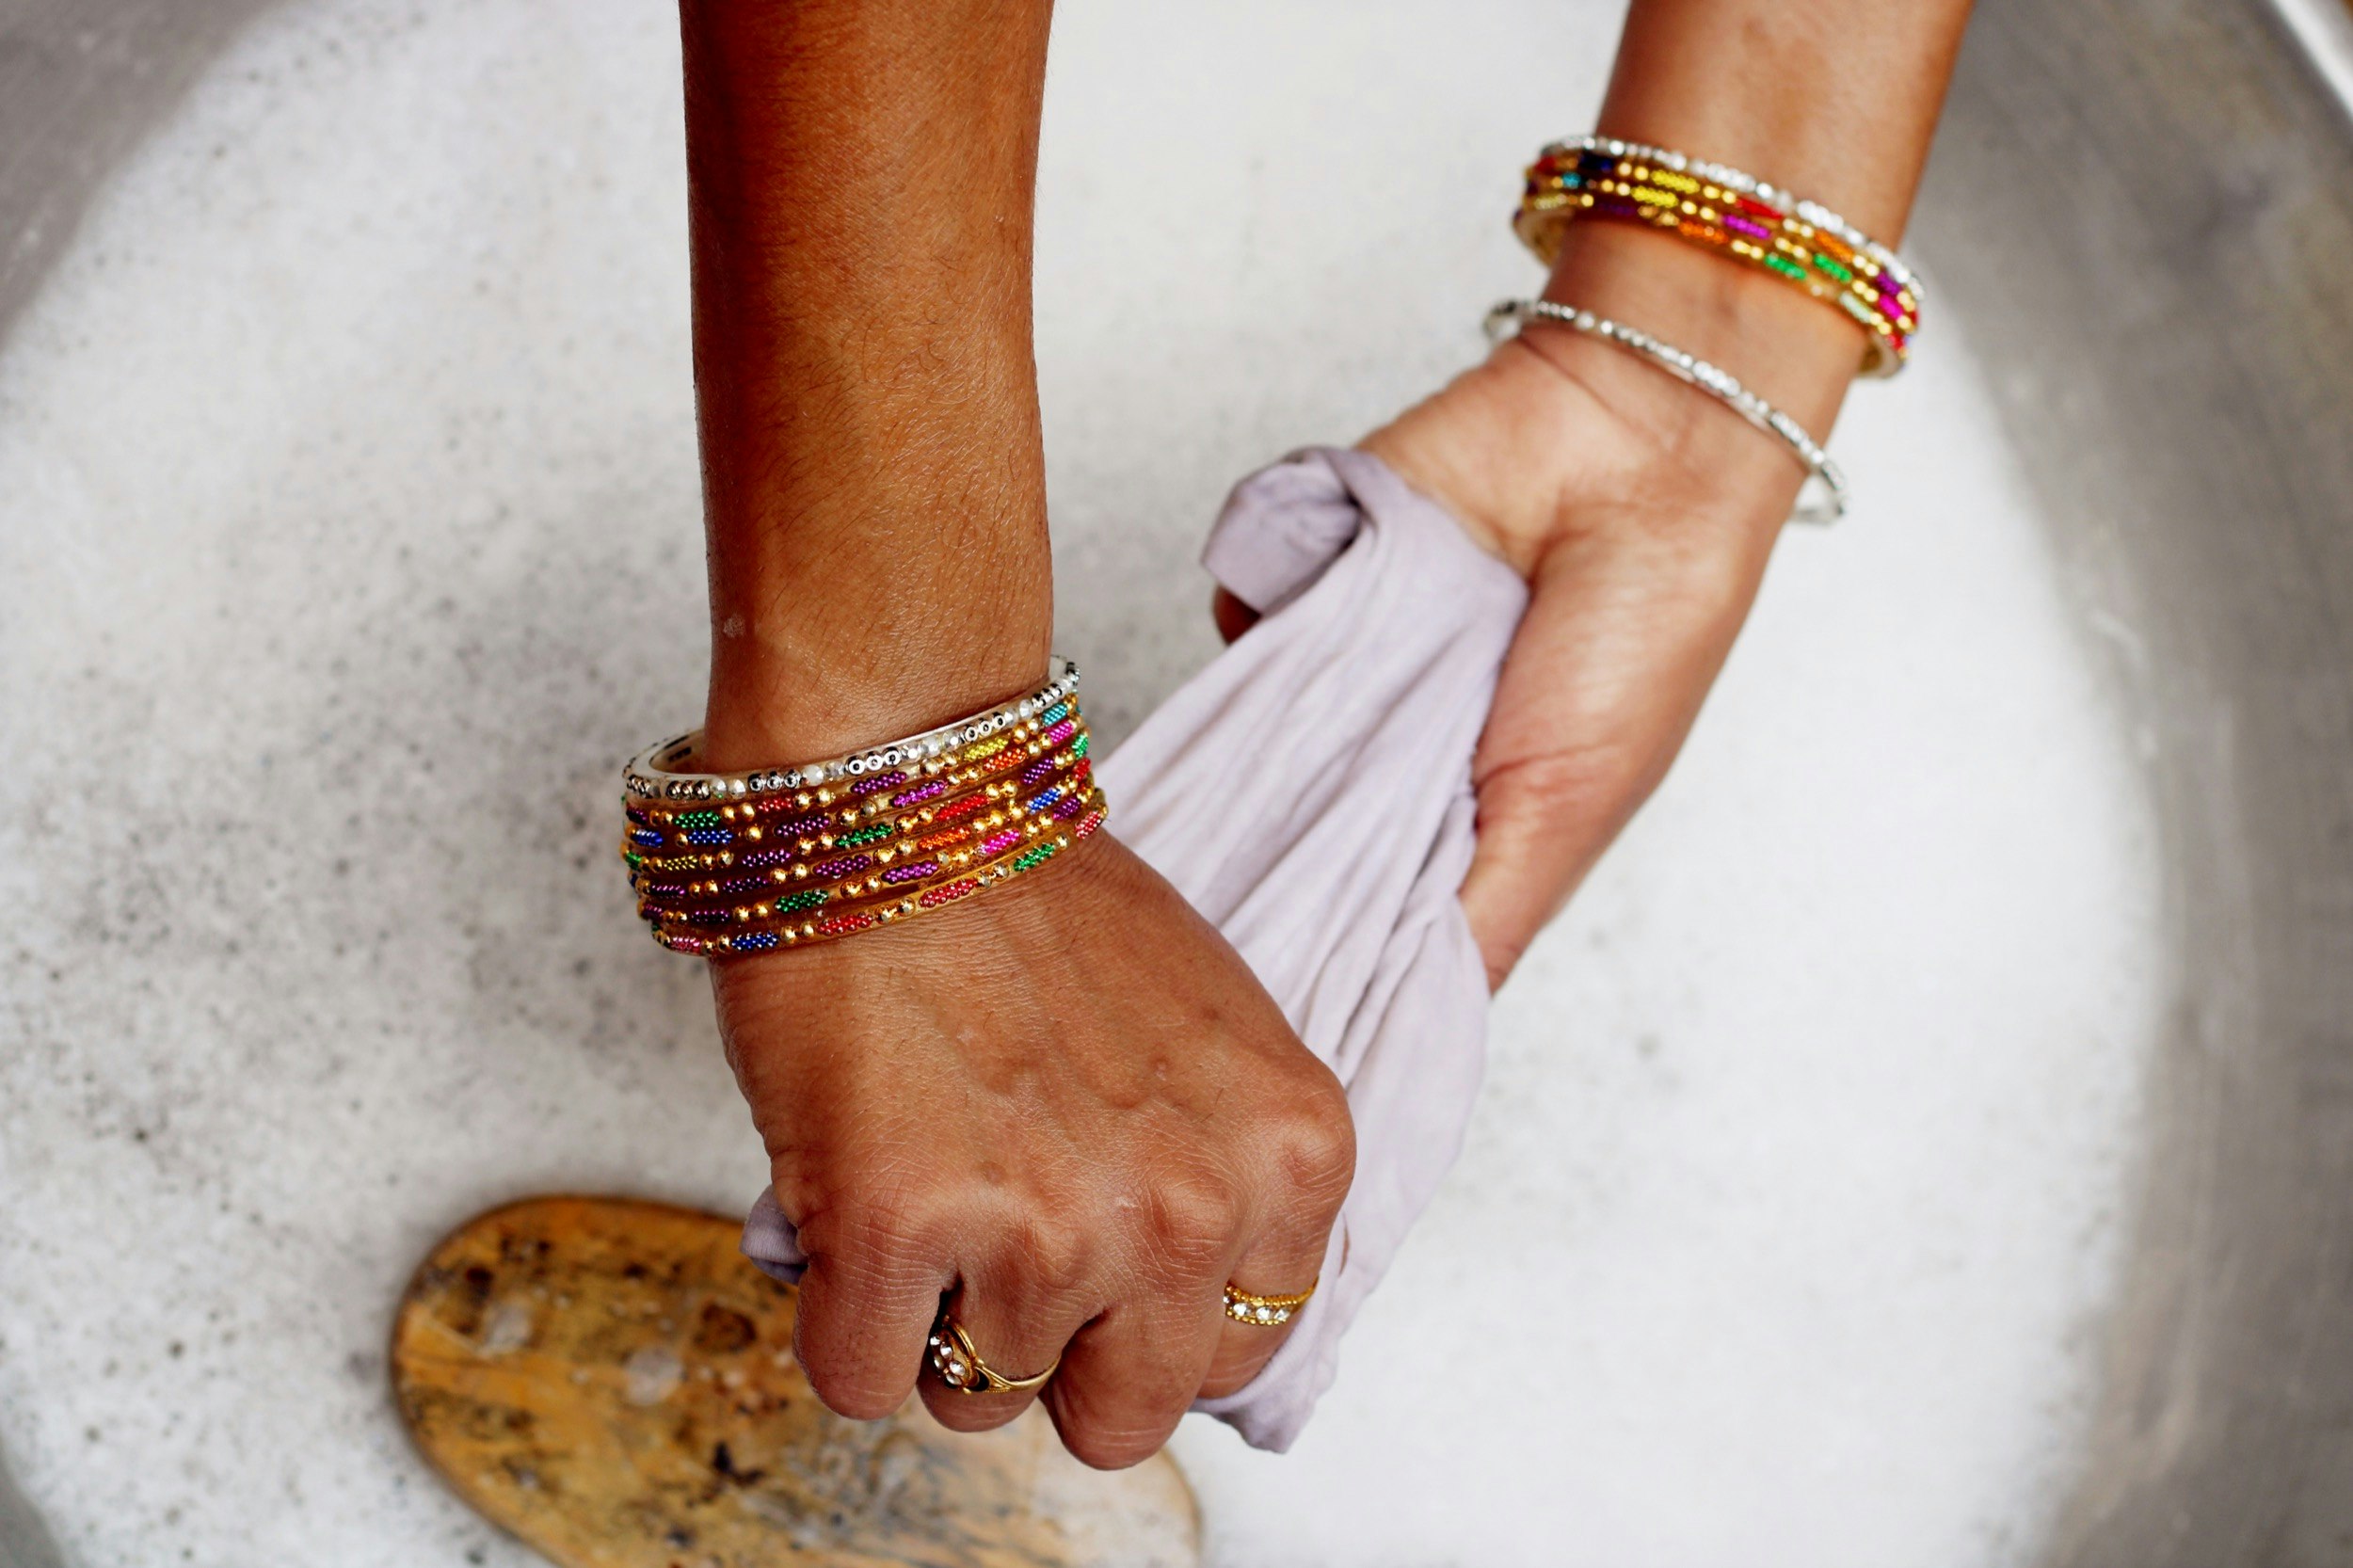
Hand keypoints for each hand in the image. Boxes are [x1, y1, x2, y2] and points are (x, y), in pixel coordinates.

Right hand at [710, 832, 1354, 1467]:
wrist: (904, 801)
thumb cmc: (1038, 902)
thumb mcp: (1215, 1040)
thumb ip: (1226, 1177)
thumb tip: (1173, 1310)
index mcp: (1292, 1156)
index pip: (1238, 1353)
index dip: (1149, 1318)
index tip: (1099, 1260)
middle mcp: (1191, 1211)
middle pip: (1123, 1415)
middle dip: (1054, 1355)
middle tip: (1002, 1252)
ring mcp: (1050, 1229)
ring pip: (980, 1402)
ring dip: (936, 1321)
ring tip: (926, 1185)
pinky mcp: (902, 1227)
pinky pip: (861, 1380)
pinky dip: (839, 1317)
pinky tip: (854, 1209)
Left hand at [1224, 226, 1862, 986]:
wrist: (1629, 452)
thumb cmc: (1635, 642)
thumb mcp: (1560, 819)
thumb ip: (1476, 928)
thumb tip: (1402, 1037)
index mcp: (1455, 820)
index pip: (1349, 906)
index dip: (1305, 946)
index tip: (1245, 1006)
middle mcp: (1386, 749)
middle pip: (1278, 826)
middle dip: (1252, 857)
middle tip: (1206, 902)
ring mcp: (1340, 664)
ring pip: (1246, 730)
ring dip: (1254, 740)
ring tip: (1265, 753)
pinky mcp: (1305, 576)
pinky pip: (1238, 615)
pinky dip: (1257, 619)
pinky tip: (1303, 619)